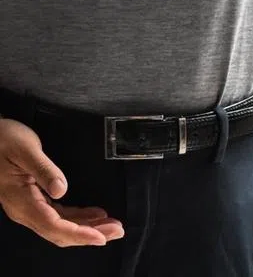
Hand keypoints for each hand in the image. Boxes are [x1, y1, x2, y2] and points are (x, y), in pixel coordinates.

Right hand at [0, 118, 123, 245]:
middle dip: (89, 234)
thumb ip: (44, 170)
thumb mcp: (25, 150)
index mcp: (22, 200)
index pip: (54, 226)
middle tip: (117, 231)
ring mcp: (28, 206)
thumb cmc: (4, 140)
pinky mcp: (33, 199)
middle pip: (60, 231)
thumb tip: (61, 189)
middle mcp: (24, 209)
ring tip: (111, 226)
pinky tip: (94, 216)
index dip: (79, 233)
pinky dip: (78, 218)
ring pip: (60, 226)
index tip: (100, 236)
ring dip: (87, 227)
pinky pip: (58, 215)